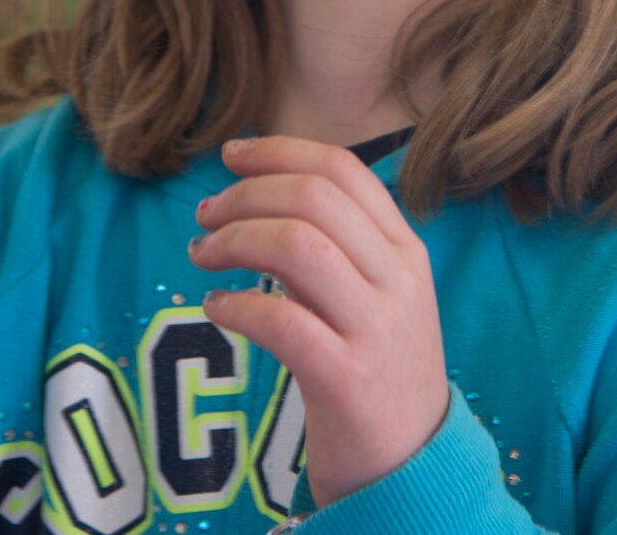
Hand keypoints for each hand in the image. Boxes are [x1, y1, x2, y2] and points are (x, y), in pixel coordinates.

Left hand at [188, 136, 449, 507]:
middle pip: (313, 197)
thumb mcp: (375, 297)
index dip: (280, 150)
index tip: (232, 156)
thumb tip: (256, 195)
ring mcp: (377, 329)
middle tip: (205, 215)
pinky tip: (217, 308)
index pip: (344, 170)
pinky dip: (237, 306)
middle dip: (246, 194)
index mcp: (406, 250)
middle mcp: (399, 280)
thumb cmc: (377, 372)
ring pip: (298, 245)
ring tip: (203, 255)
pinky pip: (281, 322)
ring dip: (235, 240)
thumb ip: (335, 247)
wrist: (413, 466)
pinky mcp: (348, 380)